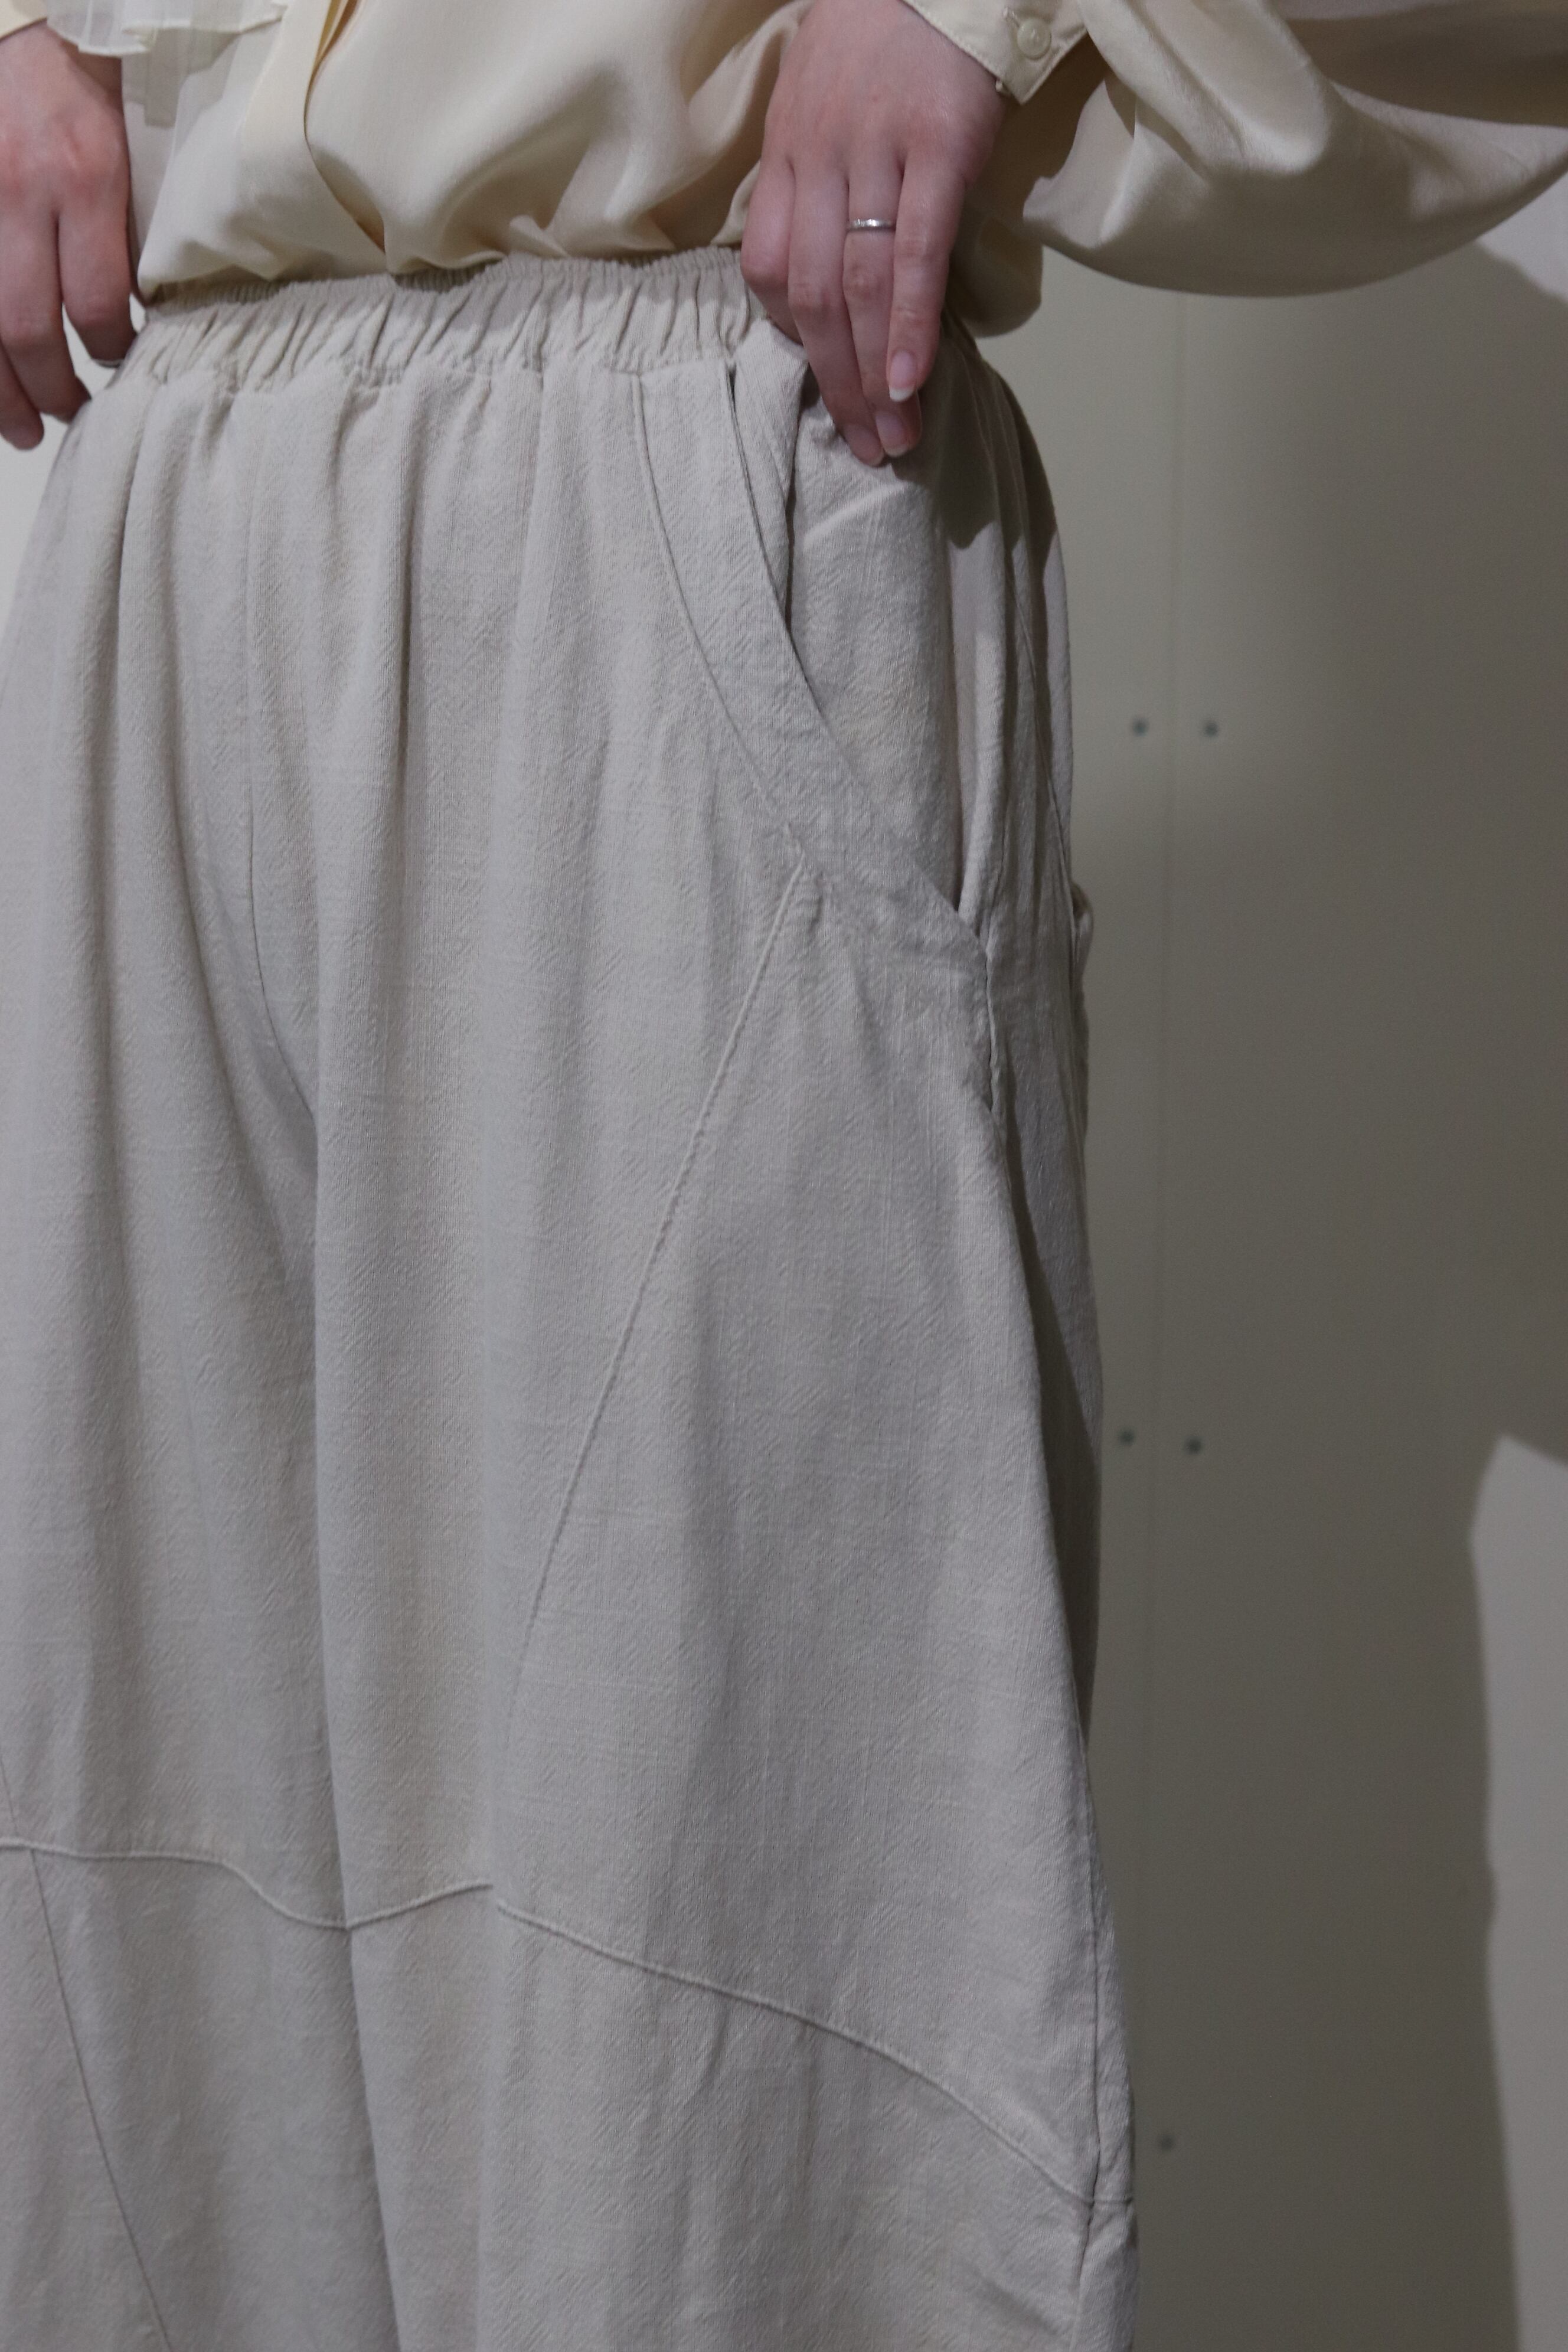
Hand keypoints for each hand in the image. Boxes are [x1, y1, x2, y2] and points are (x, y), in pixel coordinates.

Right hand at [0, 22, 132, 449]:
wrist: (26, 32)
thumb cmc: (88, 91)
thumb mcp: (130, 155)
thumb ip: (129, 232)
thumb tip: (138, 317)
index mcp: (81, 182)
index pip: (99, 306)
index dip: (113, 355)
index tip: (122, 367)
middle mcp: (18, 195)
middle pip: (28, 329)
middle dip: (51, 390)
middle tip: (70, 419)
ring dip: (0, 391)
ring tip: (23, 431)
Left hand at [741, 0, 1004, 466]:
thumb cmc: (882, 38)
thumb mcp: (822, 105)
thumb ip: (816, 182)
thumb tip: (833, 273)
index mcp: (786, 155)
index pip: (766, 269)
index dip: (793, 339)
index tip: (827, 388)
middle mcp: (818, 159)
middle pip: (810, 295)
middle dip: (837, 383)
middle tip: (867, 446)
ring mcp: (876, 153)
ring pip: (857, 285)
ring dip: (874, 372)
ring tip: (895, 435)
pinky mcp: (937, 146)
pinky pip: (915, 251)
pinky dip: (911, 323)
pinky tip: (914, 379)